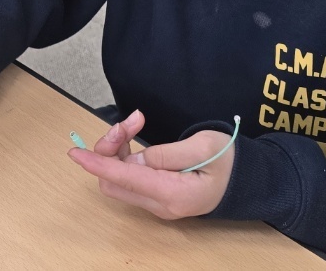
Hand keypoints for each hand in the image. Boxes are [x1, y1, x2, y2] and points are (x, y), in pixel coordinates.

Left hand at [68, 109, 233, 219]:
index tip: (75, 153)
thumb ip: (165, 154)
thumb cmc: (230, 161)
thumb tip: (133, 160)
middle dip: (110, 148)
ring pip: (119, 178)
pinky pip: (130, 178)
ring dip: (118, 148)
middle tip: (131, 121)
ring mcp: (158, 203)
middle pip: (114, 180)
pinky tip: (137, 135)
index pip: (124, 178)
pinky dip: (126, 155)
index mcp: (173, 194)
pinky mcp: (158, 196)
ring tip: (137, 121)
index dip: (97, 163)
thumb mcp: (202, 148)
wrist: (249, 181)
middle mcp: (161, 205)